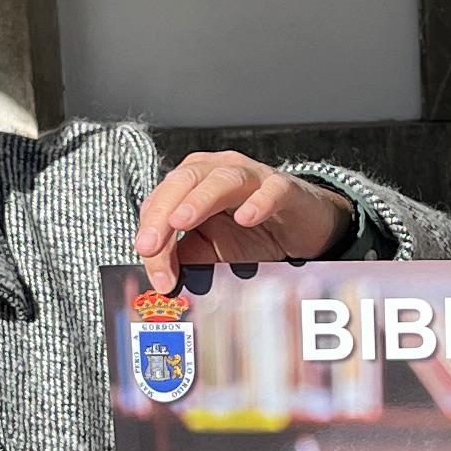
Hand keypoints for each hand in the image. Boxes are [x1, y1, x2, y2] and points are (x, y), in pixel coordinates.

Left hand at [136, 152, 352, 288]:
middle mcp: (217, 171)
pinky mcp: (284, 188)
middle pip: (183, 182)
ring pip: (220, 179)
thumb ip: (184, 258)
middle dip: (162, 214)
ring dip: (198, 201)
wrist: (301, 230)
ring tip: (181, 222)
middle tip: (150, 246)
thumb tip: (161, 278)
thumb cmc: (254, 235)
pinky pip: (270, 190)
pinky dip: (257, 203)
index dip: (150, 232)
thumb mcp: (211, 252)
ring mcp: (252, 176)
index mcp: (192, 184)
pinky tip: (246, 219)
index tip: (148, 264)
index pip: (161, 202)